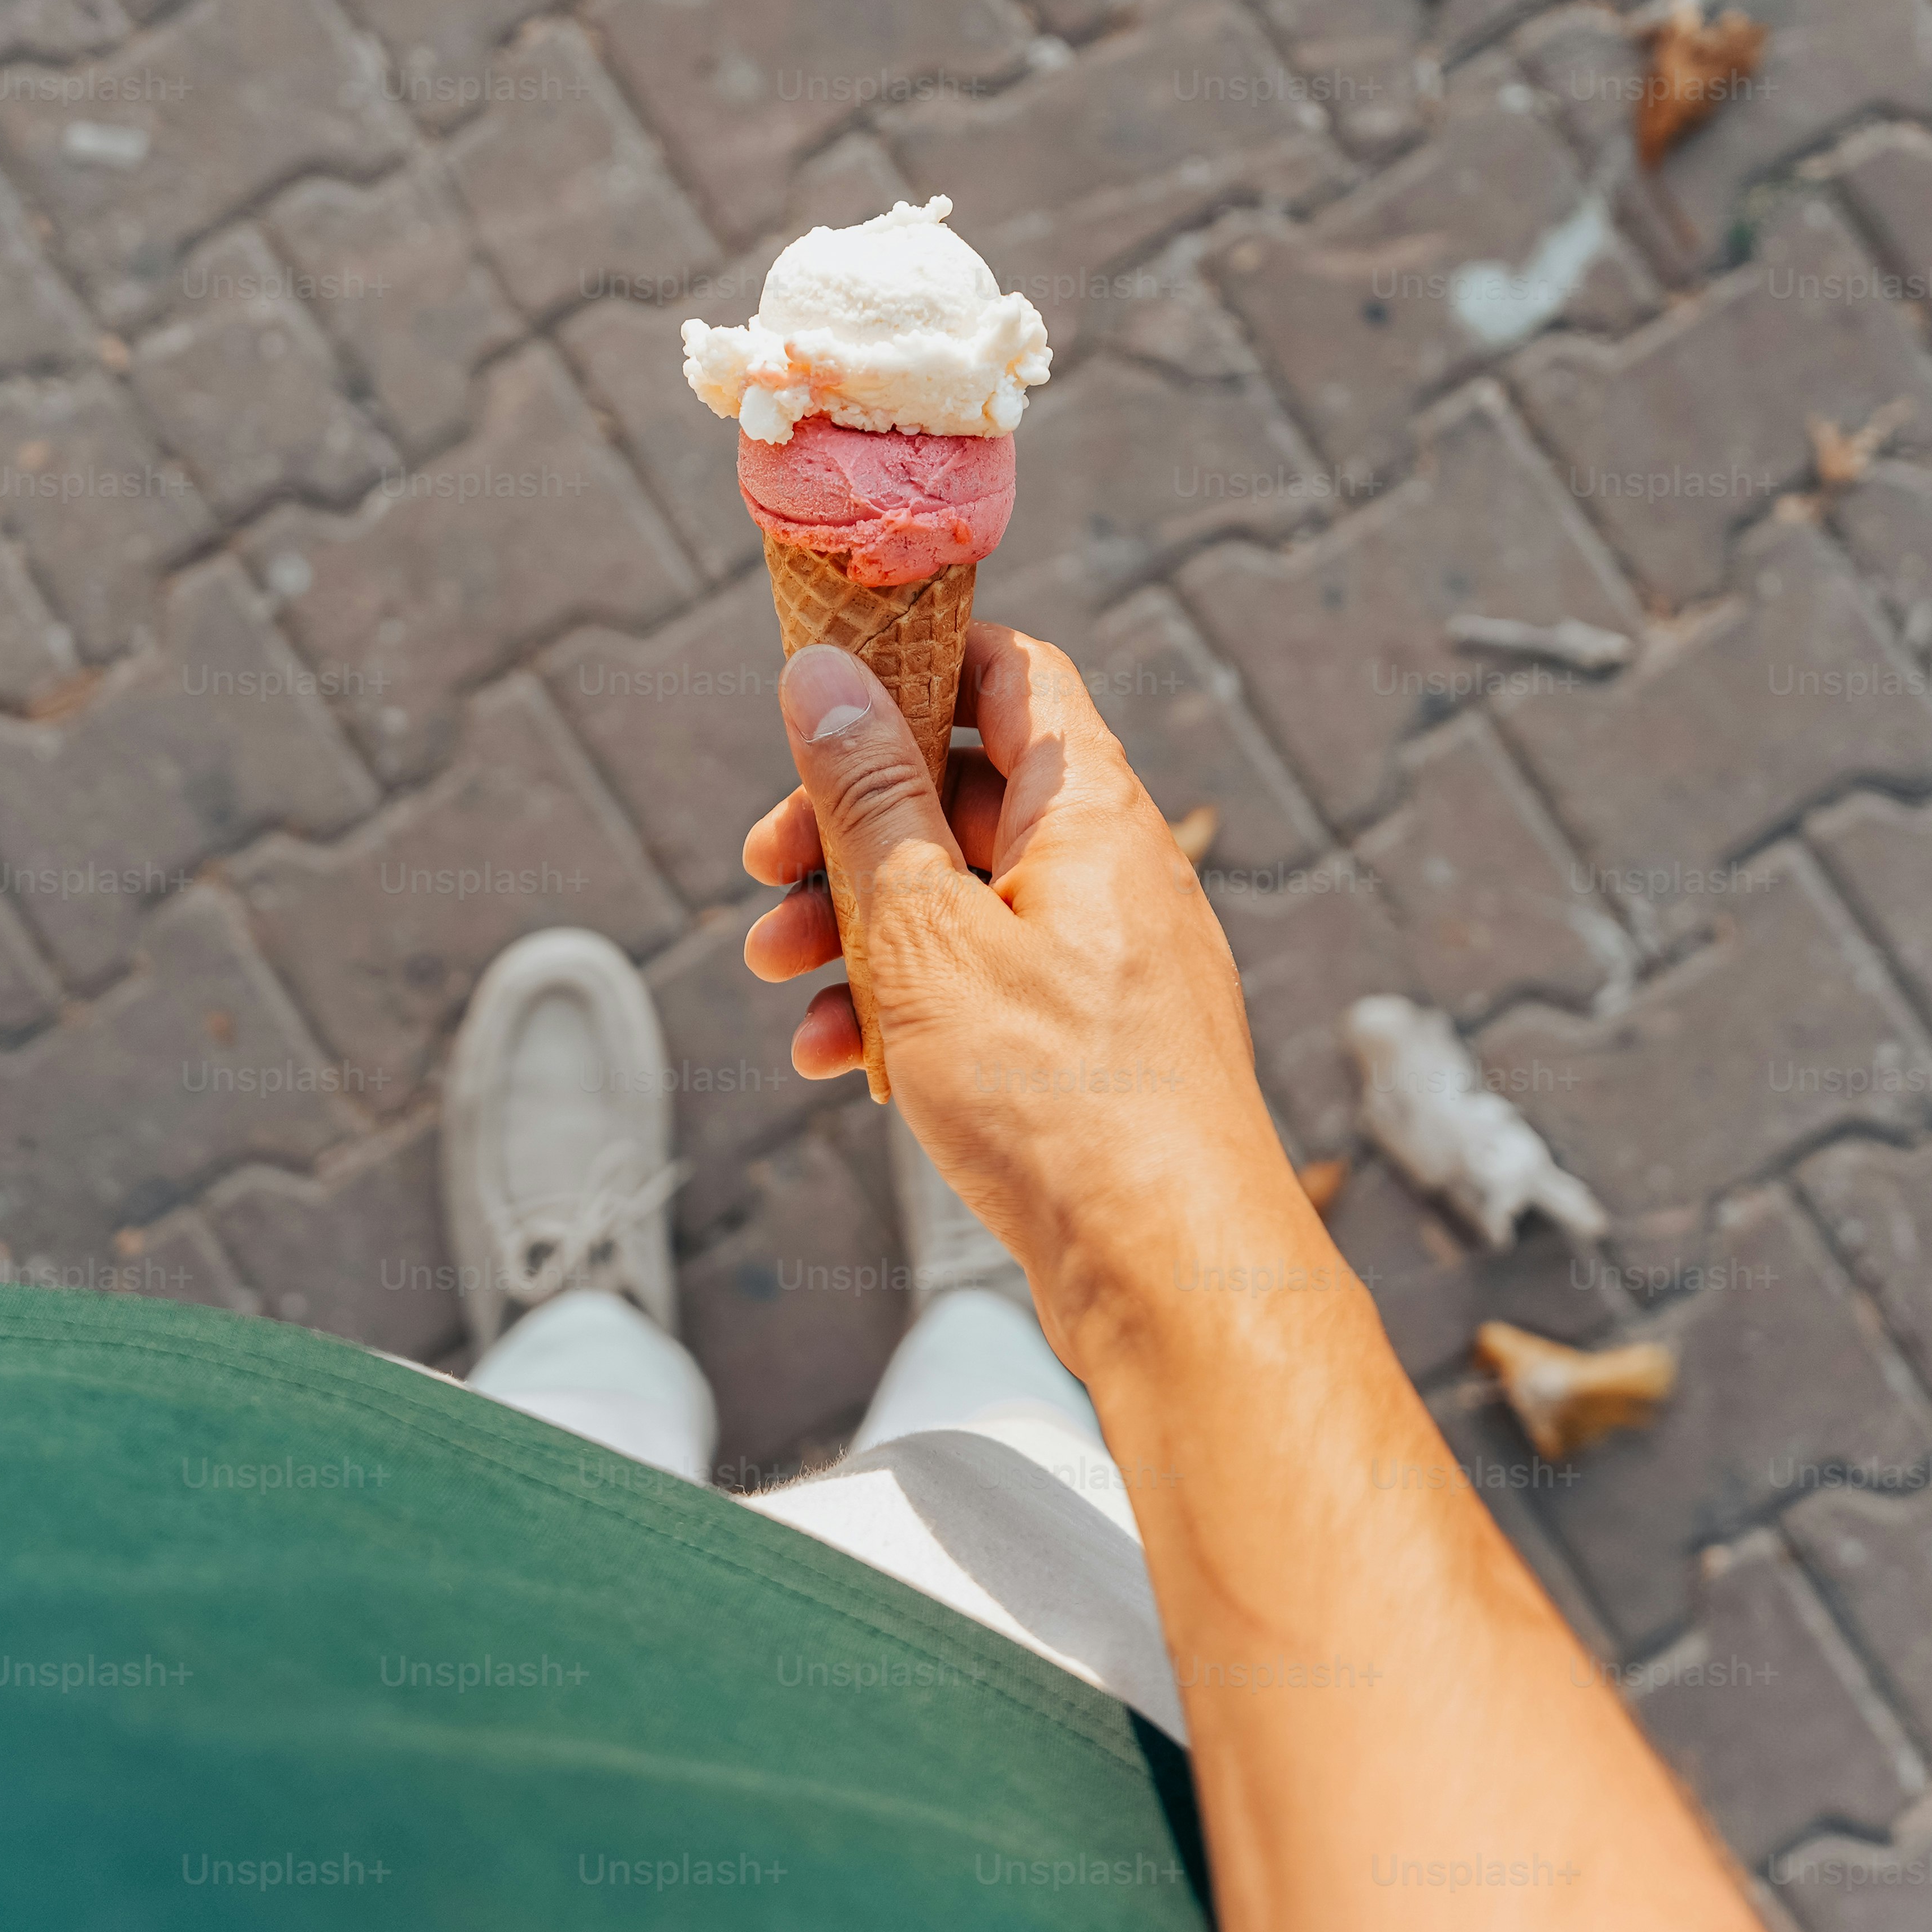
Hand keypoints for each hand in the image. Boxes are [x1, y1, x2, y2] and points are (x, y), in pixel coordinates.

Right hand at [740, 626, 1296, 1331]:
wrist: (1169, 1270)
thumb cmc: (1060, 1093)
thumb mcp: (924, 930)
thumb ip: (867, 798)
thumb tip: (825, 672)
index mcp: (1089, 812)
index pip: (1010, 675)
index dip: (914, 661)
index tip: (821, 694)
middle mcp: (1109, 870)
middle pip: (961, 794)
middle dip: (846, 827)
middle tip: (762, 871)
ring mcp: (1104, 959)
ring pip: (959, 902)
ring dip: (857, 926)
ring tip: (779, 976)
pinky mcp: (1090, 1043)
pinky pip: (984, 989)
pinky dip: (907, 1007)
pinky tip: (840, 1059)